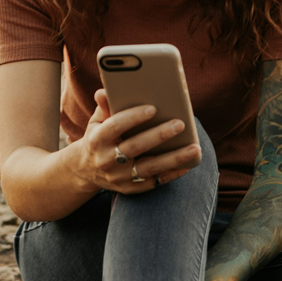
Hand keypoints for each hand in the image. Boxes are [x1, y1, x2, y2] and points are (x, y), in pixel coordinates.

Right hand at [69, 89, 200, 194]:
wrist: (86, 170)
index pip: (115, 126)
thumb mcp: (97, 122)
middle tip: (180, 124)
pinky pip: (154, 182)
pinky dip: (171, 174)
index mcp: (97, 139)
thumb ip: (105, 107)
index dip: (133, 117)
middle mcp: (106, 160)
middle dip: (158, 135)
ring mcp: (118, 177)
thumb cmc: (98, 137)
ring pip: (149, 168)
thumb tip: (104, 91)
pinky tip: (188, 165)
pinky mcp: (129, 189)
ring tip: (195, 148)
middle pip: (135, 147)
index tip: (153, 108)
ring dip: (173, 158)